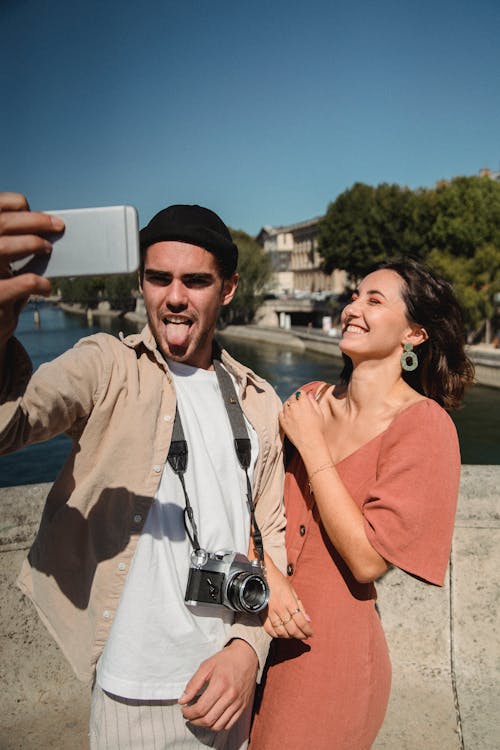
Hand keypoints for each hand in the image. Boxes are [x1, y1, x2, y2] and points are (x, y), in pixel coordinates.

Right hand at [0, 192, 63, 349]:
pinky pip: (19, 283)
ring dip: (31, 243)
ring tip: (47, 249)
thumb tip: (46, 225)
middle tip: (57, 225)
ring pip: (2, 247)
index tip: (30, 207)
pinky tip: (46, 287)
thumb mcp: (5, 265)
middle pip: (0, 223)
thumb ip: (15, 245)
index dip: (11, 203)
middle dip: (33, 220)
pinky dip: (37, 282)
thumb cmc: (2, 289)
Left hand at [178, 639, 257, 731]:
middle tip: (189, 715)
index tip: (184, 710)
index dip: (189, 713)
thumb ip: (193, 684)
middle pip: (208, 720)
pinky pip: (229, 724)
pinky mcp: (243, 706)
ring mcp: (238, 703)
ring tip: (199, 718)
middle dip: (194, 721)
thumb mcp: (206, 666)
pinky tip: (212, 718)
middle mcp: (230, 696)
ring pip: (218, 725)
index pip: (201, 708)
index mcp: (220, 685)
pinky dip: (218, 725)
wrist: (247, 655)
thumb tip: (183, 700)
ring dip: (205, 725)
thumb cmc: (226, 659)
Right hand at [262, 554, 312, 639]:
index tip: (311, 633)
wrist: (261, 576)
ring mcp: (270, 613)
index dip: (307, 630)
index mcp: (289, 602)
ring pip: (281, 632)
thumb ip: (300, 606)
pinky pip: (270, 630)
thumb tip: (308, 620)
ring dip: (290, 636)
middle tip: (304, 636)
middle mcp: (280, 609)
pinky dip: (277, 635)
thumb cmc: (278, 581)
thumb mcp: (292, 590)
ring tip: (294, 635)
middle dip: (301, 635)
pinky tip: (281, 634)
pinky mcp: (262, 615)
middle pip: (292, 629)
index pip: (301, 621)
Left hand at [279, 389, 325, 451]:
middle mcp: (294, 406)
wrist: (310, 443)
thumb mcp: (319, 413)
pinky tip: (288, 416)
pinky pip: (280, 413)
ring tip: (294, 411)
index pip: (301, 393)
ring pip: (285, 404)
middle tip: (300, 405)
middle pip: (292, 397)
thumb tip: (309, 394)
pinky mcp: (282, 421)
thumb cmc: (317, 429)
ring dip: (289, 405)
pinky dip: (284, 413)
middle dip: (296, 399)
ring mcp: (287, 414)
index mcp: (304, 403)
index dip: (303, 395)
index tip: (304, 399)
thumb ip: (313, 402)